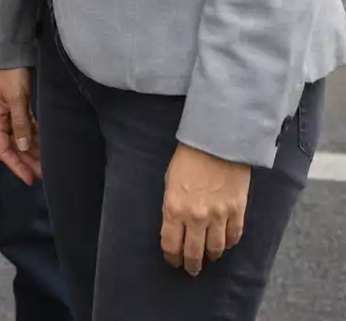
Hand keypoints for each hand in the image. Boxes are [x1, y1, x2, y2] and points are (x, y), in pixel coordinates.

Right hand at [0, 68, 41, 185]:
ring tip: (46, 164)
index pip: (4, 149)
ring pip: (21, 139)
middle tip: (44, 174)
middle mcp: (1, 120)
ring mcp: (9, 114)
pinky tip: (44, 146)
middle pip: (13, 146)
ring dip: (32, 151)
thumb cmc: (11, 76)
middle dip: (27, 161)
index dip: (16, 165)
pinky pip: (26, 128)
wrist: (12, 52)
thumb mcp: (16, 99)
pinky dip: (34, 138)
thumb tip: (24, 148)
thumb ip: (20, 123)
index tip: (30, 178)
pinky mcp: (18, 107)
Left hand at [160, 144, 250, 276]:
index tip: (174, 261)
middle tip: (192, 269)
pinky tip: (225, 241)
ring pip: (216, 250)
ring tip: (209, 256)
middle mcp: (196, 217)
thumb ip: (172, 207)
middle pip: (194, 254)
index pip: (171, 245)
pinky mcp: (237, 211)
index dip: (172, 257)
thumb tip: (175, 228)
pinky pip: (234, 237)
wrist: (217, 140)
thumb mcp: (170, 181)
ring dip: (211, 255)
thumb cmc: (189, 157)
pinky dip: (229, 242)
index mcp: (174, 208)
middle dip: (191, 265)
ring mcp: (219, 216)